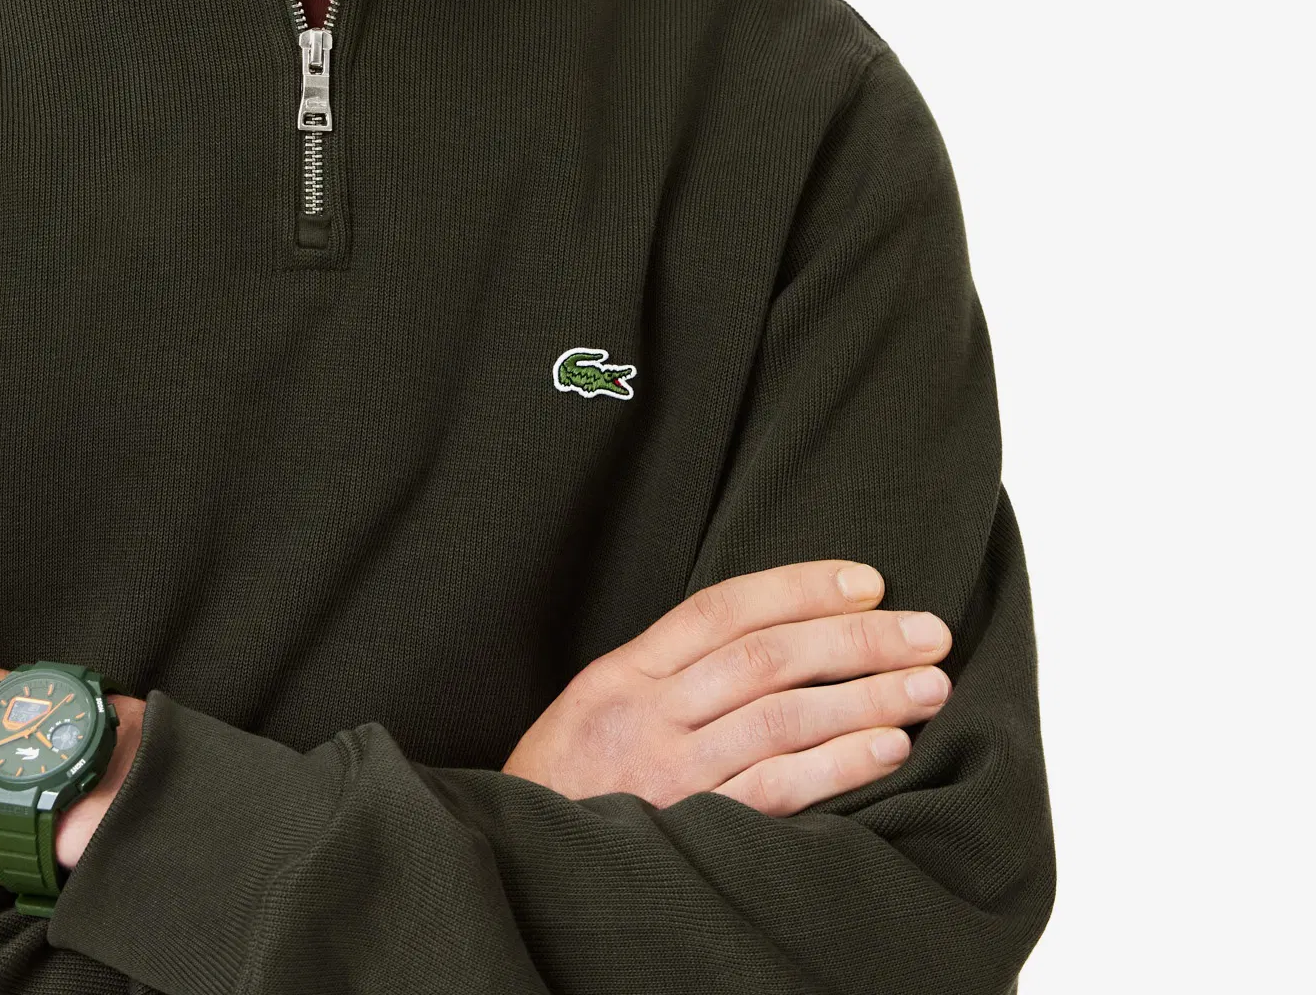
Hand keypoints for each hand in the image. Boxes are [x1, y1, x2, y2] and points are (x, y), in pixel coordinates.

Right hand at [502, 560, 951, 816]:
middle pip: (765, 656)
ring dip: (864, 696)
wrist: (514, 864)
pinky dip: (836, 764)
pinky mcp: (688, 830)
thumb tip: (774, 643)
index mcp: (622, 672)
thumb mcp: (598, 710)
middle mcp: (645, 712)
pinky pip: (773, 789)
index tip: (870, 580)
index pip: (721, 608)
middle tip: (929, 630)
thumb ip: (667, 678)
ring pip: (778, 716)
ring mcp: (667, 773)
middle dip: (855, 637)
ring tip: (929, 686)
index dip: (799, 586)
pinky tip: (888, 749)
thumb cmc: (566, 788)